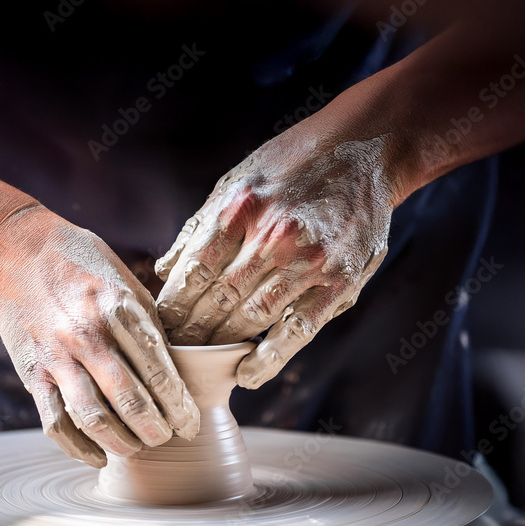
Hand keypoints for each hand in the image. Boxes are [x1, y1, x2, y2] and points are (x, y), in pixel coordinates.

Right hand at [0, 206, 198, 467]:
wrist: (13, 252)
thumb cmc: (80, 264)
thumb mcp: (124, 281)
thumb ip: (148, 323)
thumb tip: (181, 367)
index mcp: (119, 308)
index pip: (159, 371)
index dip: (180, 406)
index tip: (191, 423)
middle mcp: (88, 335)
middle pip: (131, 401)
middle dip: (156, 430)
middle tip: (168, 439)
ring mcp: (57, 356)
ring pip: (93, 418)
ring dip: (121, 444)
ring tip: (136, 448)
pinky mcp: (31, 372)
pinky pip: (55, 423)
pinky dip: (78, 448)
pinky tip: (98, 455)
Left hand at [155, 122, 394, 388]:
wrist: (365, 150)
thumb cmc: (292, 164)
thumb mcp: (238, 180)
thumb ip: (201, 227)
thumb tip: (166, 270)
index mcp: (241, 208)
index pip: (194, 271)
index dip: (172, 305)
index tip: (159, 325)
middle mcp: (273, 237)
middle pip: (218, 299)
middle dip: (191, 331)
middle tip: (173, 354)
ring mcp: (308, 262)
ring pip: (252, 318)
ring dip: (221, 346)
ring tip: (201, 365)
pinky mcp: (339, 282)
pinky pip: (297, 331)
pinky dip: (269, 358)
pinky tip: (246, 375)